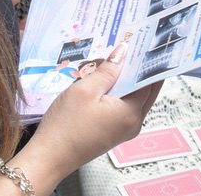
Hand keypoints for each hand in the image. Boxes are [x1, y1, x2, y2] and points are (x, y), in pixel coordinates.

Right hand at [10, 36, 161, 189]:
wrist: (49, 157)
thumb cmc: (65, 125)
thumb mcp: (85, 90)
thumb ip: (107, 70)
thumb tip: (123, 52)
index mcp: (131, 113)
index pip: (151, 81)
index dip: (149, 61)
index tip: (145, 42)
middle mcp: (133, 123)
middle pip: (145, 89)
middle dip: (138, 68)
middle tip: (130, 46)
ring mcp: (124, 130)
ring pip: (133, 97)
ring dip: (125, 80)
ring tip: (113, 60)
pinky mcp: (113, 132)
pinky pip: (122, 107)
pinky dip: (118, 92)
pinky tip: (104, 80)